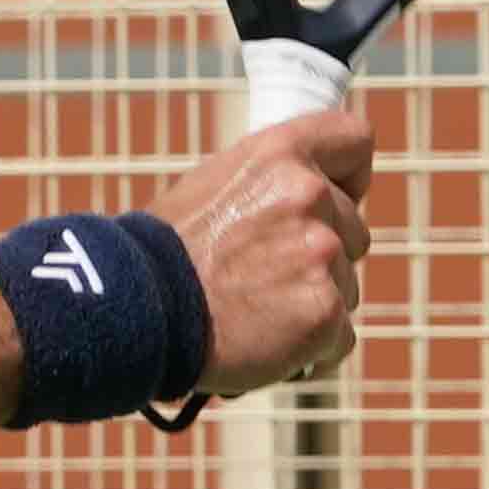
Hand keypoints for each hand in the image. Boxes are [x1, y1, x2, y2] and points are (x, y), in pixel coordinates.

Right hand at [150, 102, 376, 398]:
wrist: (133, 314)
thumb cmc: (162, 256)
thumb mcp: (210, 187)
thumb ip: (269, 185)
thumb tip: (308, 195)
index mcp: (280, 153)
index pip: (355, 140)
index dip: (348, 177)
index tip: (333, 200)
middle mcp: (308, 195)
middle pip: (354, 229)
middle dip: (321, 256)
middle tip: (265, 277)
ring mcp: (322, 255)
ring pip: (346, 286)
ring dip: (312, 303)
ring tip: (253, 314)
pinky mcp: (326, 312)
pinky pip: (340, 335)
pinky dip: (311, 348)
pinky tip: (266, 344)